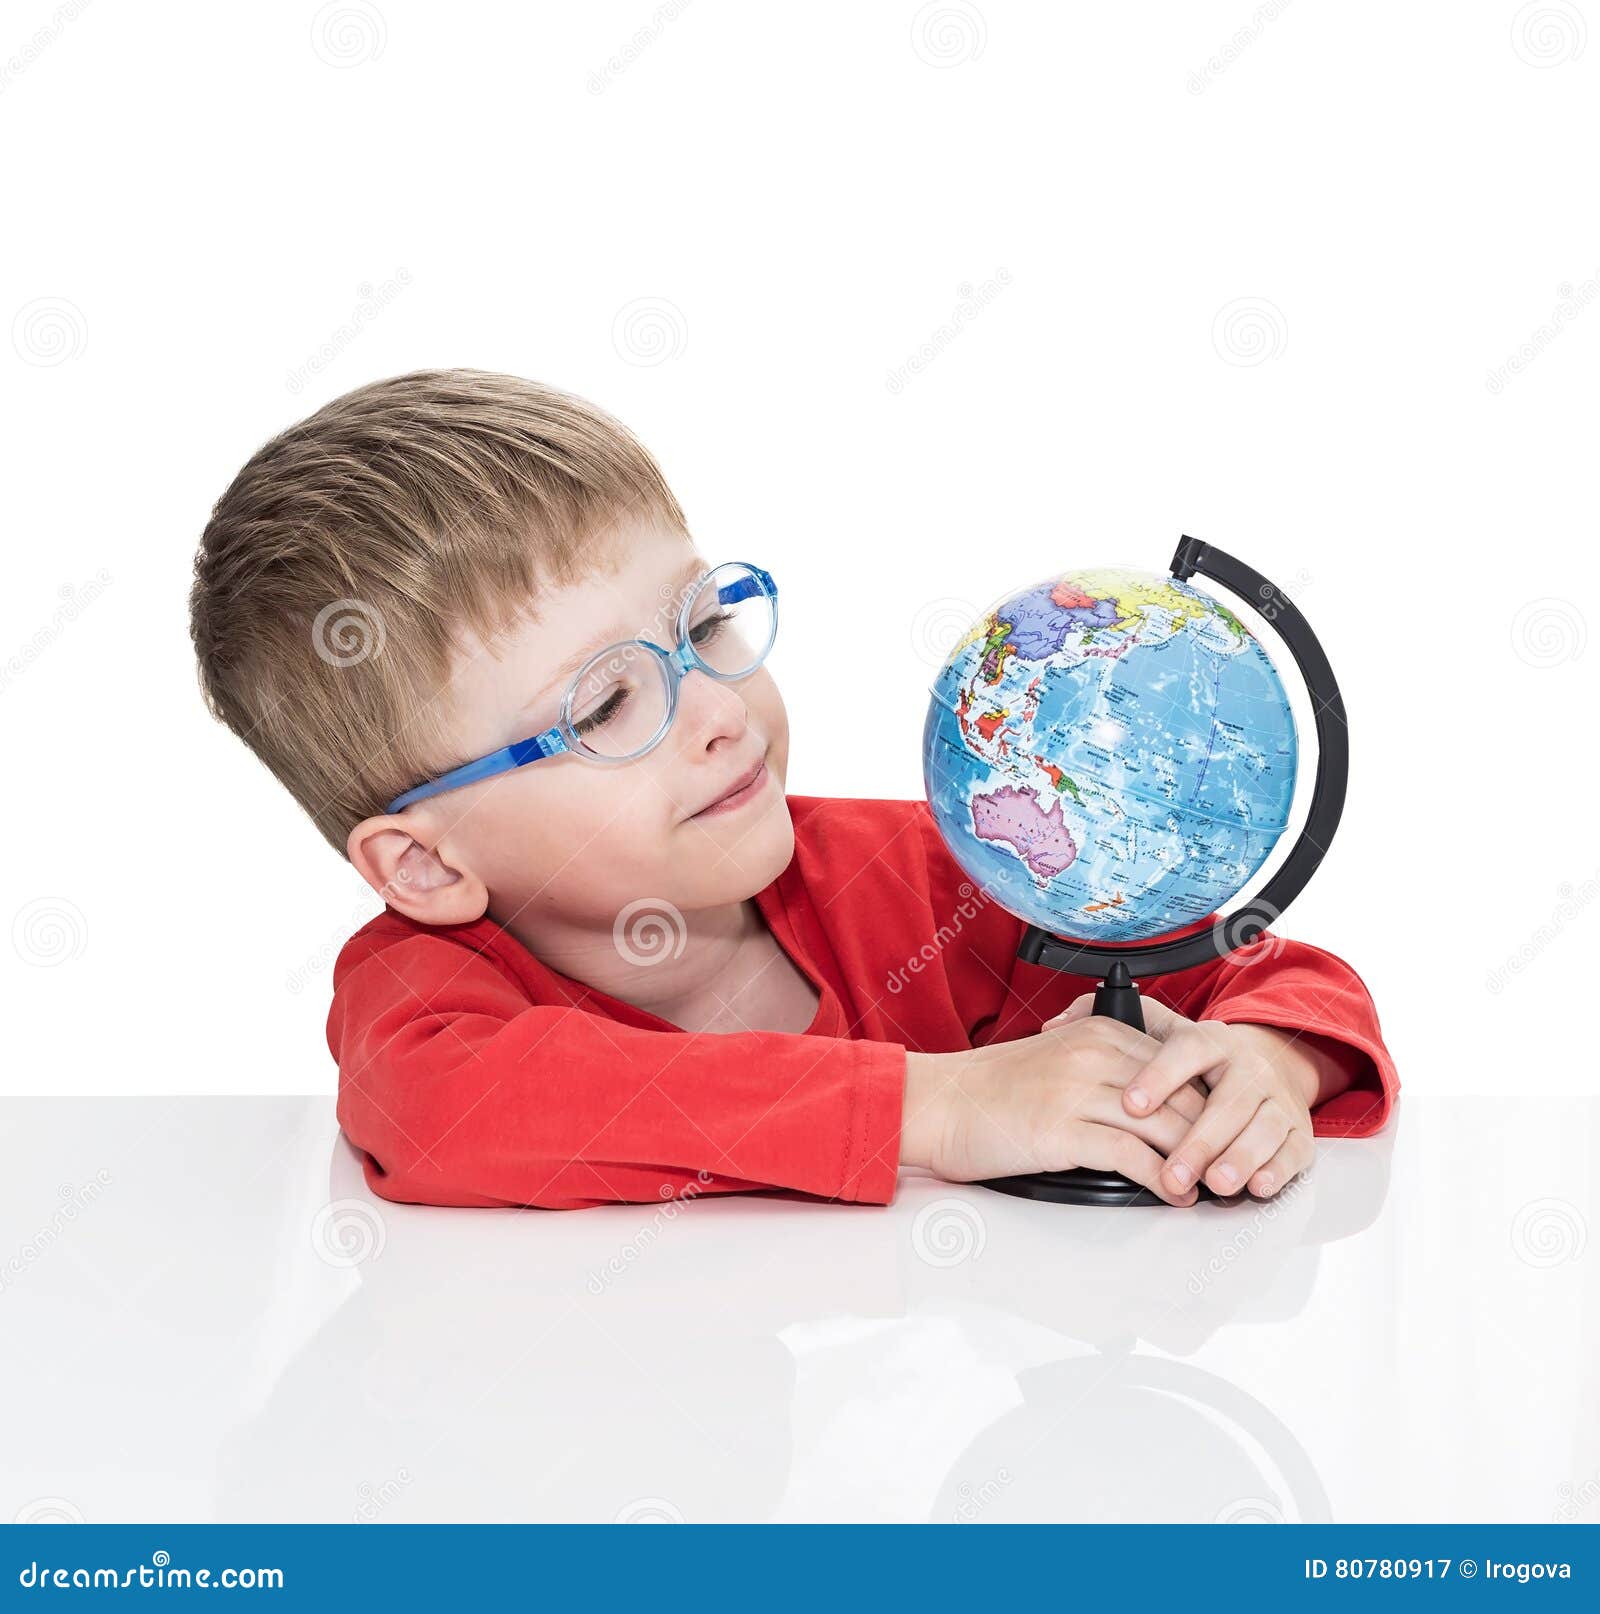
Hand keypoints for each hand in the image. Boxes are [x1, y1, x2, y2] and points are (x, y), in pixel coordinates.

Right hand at [901, 1018, 1209, 1206]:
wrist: (940, 1104)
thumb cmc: (992, 1090)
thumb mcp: (1058, 1060)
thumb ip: (1107, 1071)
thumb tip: (1156, 1109)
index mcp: (1098, 1032)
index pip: (1181, 1067)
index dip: (1214, 1105)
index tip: (1231, 1132)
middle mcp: (1095, 1056)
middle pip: (1185, 1096)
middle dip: (1217, 1138)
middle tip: (1236, 1167)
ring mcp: (1079, 1092)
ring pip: (1167, 1127)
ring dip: (1199, 1164)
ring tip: (1216, 1188)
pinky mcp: (1063, 1131)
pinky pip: (1133, 1156)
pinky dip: (1163, 1180)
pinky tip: (1175, 1195)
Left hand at [1047, 995, 1317, 1199]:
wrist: (1266, 1065)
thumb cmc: (1199, 1062)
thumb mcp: (1158, 1033)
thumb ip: (1110, 1025)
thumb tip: (1057, 1025)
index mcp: (1208, 1040)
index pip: (1184, 1050)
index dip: (1159, 1076)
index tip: (1131, 1103)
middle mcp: (1246, 1066)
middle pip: (1227, 1100)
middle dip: (1198, 1140)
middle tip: (1172, 1170)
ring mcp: (1275, 1098)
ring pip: (1264, 1126)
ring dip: (1239, 1157)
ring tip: (1214, 1183)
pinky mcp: (1297, 1130)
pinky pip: (1294, 1149)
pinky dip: (1278, 1168)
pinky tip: (1257, 1185)